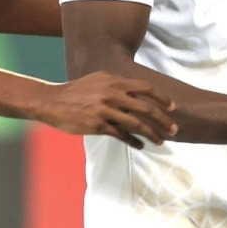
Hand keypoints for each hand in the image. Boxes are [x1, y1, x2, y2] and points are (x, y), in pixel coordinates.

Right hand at [36, 71, 177, 148]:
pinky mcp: (97, 125)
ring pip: (136, 123)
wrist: (52, 101)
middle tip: (174, 129)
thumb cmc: (76, 91)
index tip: (172, 107)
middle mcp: (112, 94)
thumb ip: (117, 85)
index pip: (146, 87)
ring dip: (152, 133)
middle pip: (145, 107)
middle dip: (163, 119)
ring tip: (161, 141)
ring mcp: (105, 110)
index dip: (162, 98)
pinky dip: (134, 141)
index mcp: (114, 81)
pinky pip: (121, 135)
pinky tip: (141, 146)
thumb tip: (137, 92)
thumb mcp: (98, 81)